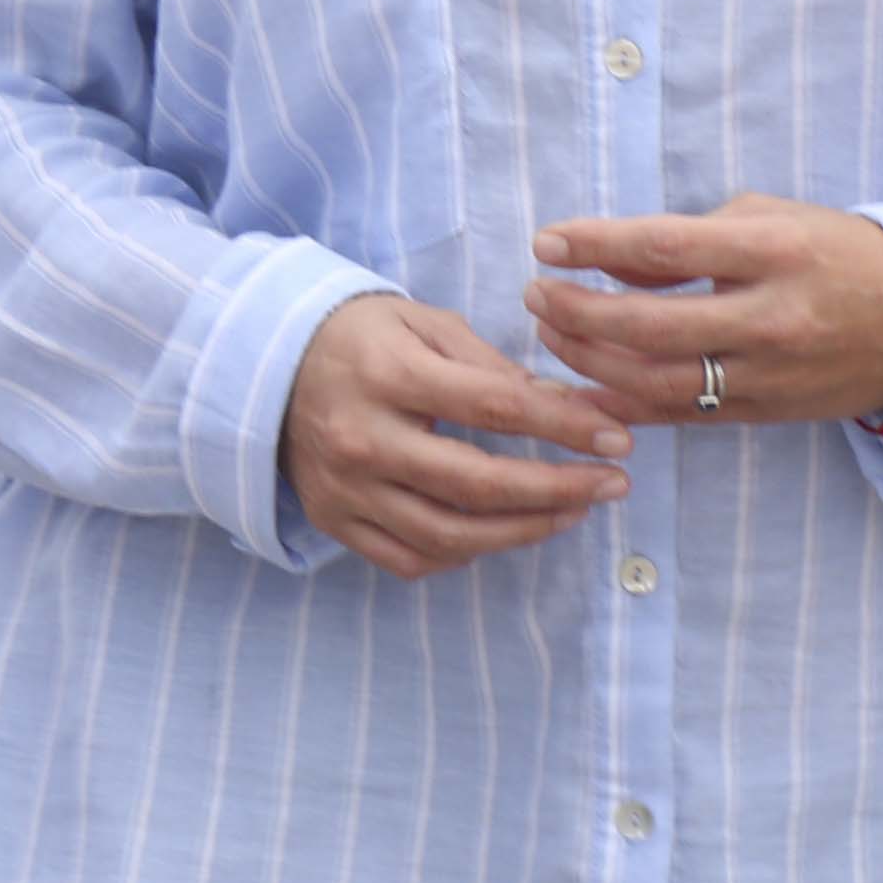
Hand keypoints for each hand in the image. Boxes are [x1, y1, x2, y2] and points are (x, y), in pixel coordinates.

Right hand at [281, 293, 635, 576]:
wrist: (266, 366)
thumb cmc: (358, 337)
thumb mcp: (420, 323)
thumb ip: (489, 363)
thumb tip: (561, 406)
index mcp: (388, 375)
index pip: (495, 407)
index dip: (565, 427)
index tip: (617, 439)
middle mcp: (363, 438)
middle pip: (478, 485)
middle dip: (558, 490)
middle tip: (612, 486)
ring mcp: (346, 489)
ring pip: (450, 535)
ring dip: (524, 531)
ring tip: (570, 513)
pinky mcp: (335, 522)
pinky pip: (412, 559)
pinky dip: (464, 553)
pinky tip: (499, 531)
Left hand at [529, 199, 882, 429]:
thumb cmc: (833, 253)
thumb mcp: (766, 219)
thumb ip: (689, 240)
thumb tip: (610, 262)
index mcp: (773, 252)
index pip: (665, 247)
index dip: (596, 246)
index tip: (546, 241)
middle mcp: (771, 318)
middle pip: (651, 326)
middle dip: (578, 312)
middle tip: (534, 293)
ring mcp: (769, 375)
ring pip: (659, 383)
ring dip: (589, 362)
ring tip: (551, 333)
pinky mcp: (765, 413)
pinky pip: (681, 416)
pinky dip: (623, 406)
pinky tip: (581, 389)